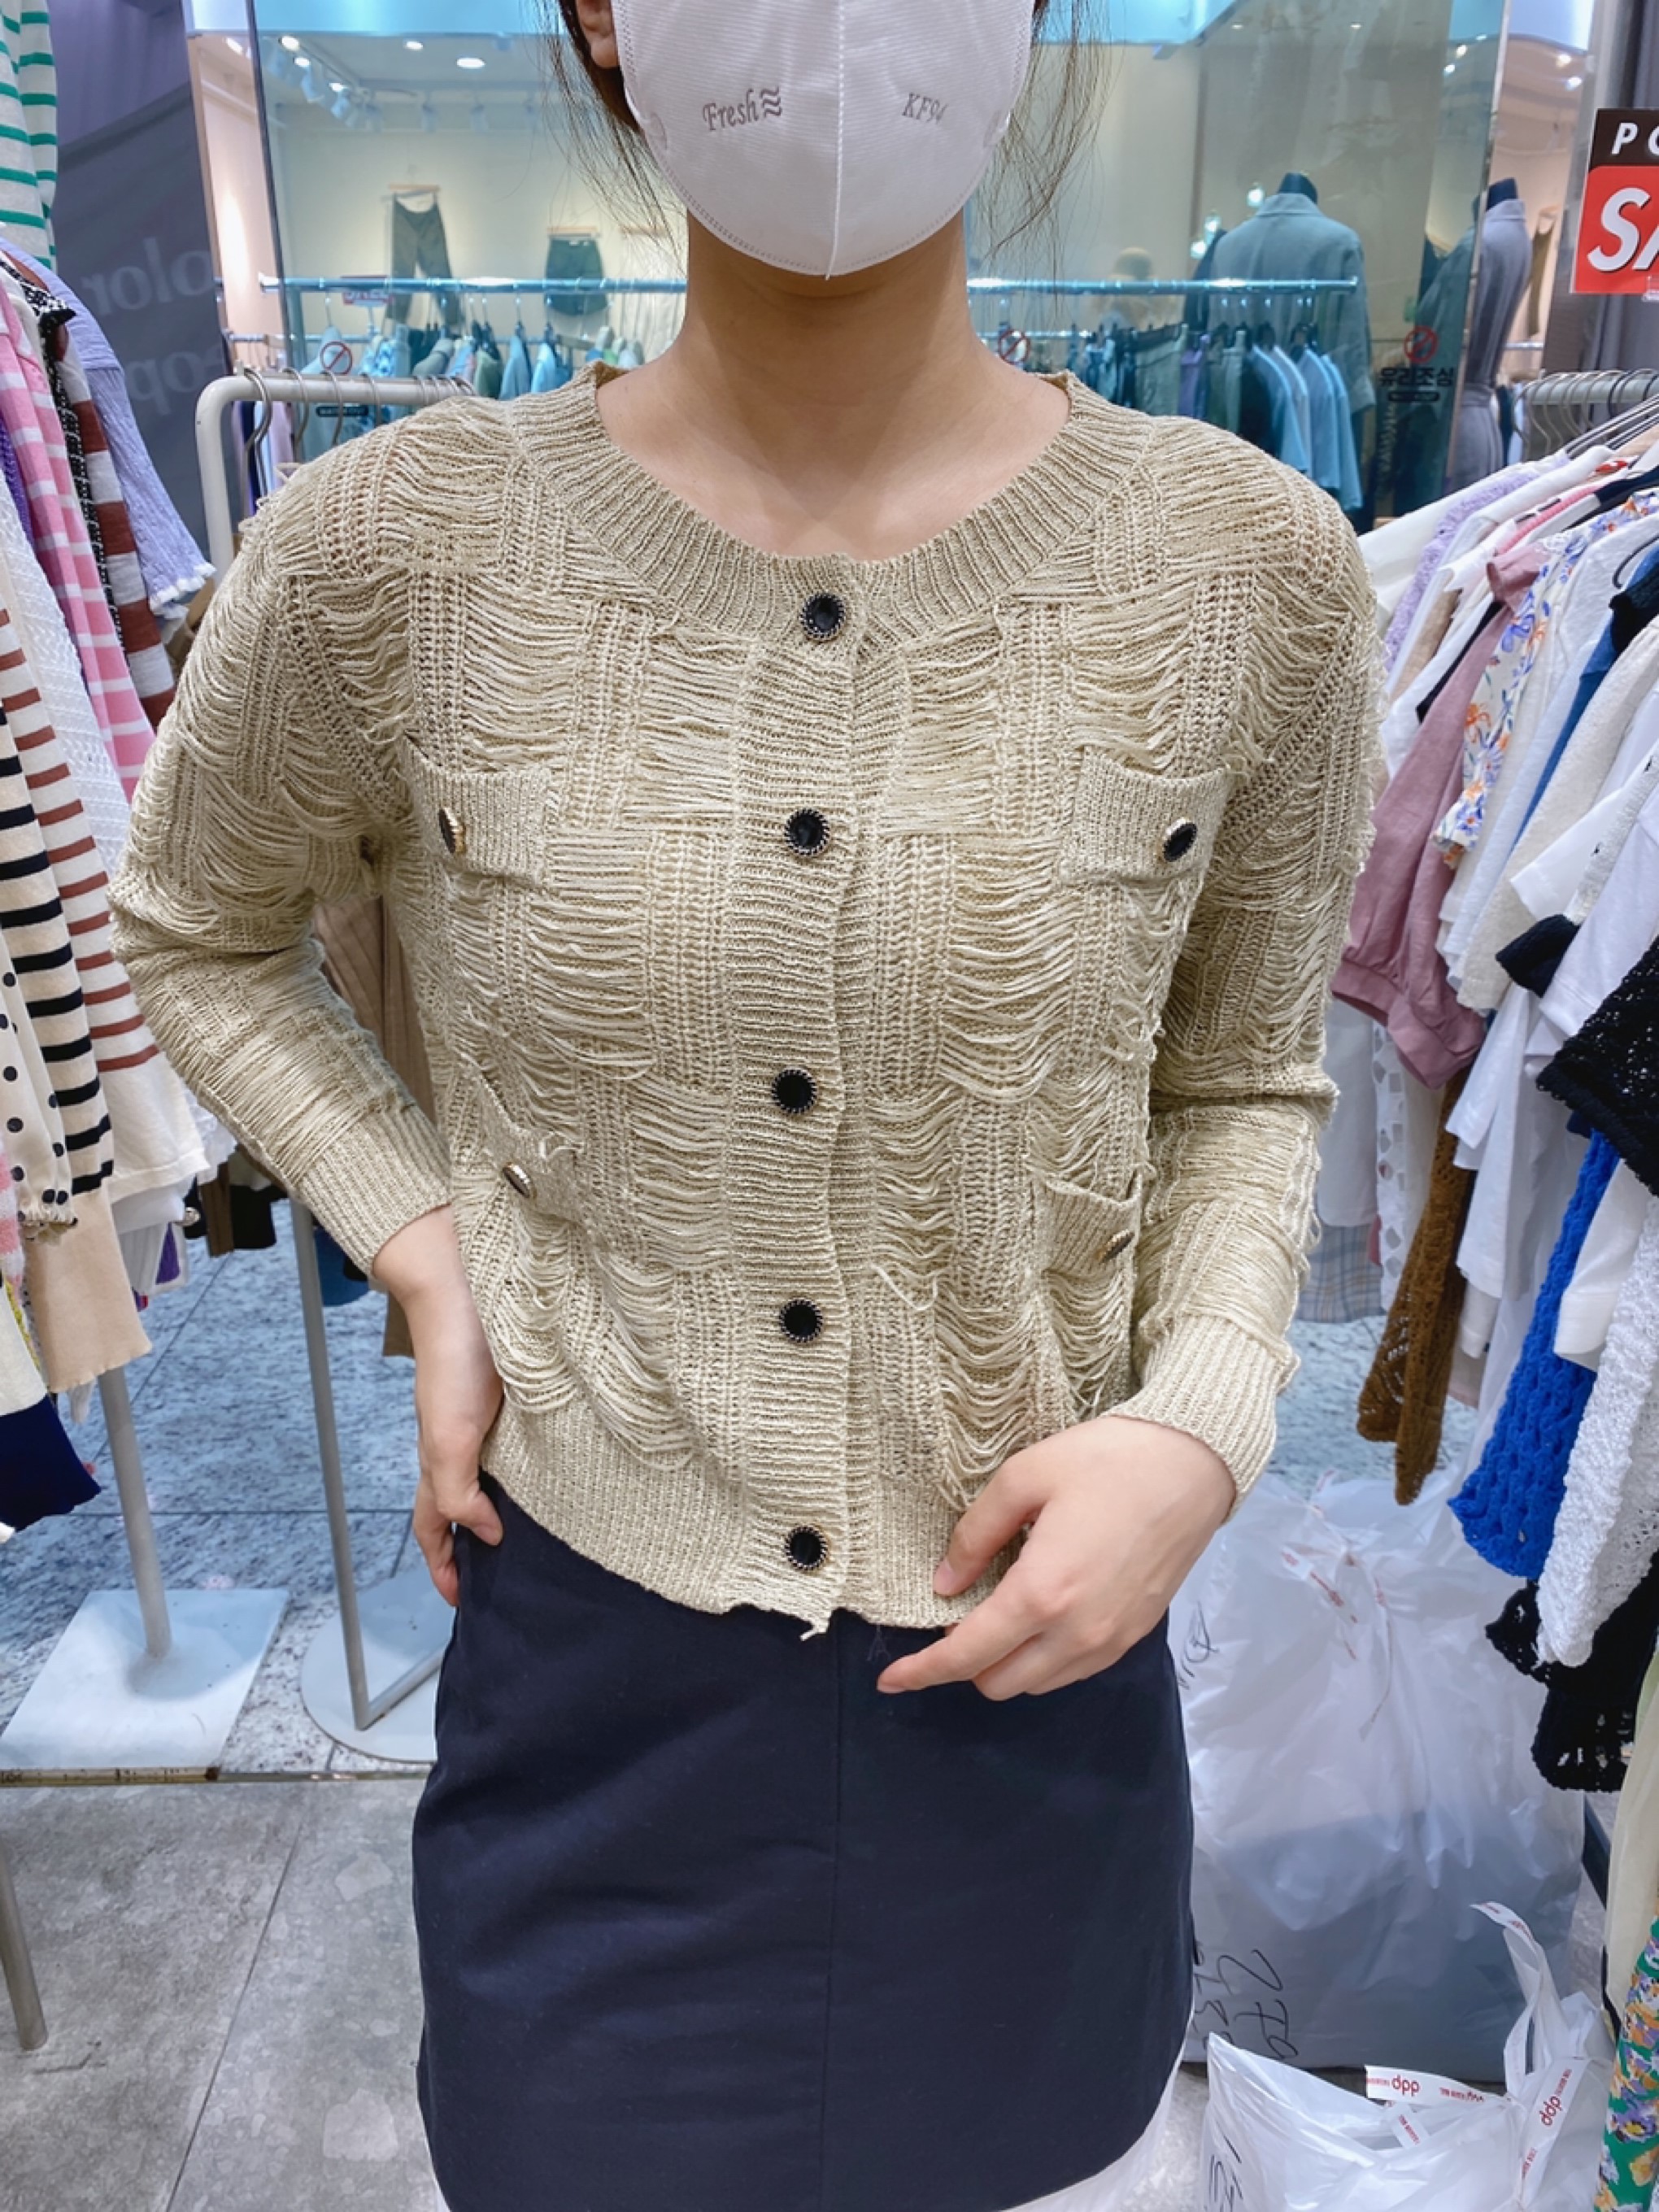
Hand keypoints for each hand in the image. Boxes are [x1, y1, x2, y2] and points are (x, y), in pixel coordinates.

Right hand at [373, 1206, 504, 1606]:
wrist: (469, 1283)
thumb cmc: (454, 1356)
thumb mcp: (447, 1436)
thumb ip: (456, 1490)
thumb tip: (487, 1536)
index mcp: (440, 1455)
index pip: (434, 1524)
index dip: (442, 1565)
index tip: (462, 1601)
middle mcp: (466, 1440)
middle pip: (464, 1504)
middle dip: (476, 1545)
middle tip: (507, 1579)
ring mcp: (494, 1417)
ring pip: (497, 1475)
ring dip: (512, 1509)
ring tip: (542, 1539)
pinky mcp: (526, 1394)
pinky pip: (529, 1444)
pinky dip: (540, 1469)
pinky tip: (567, 1474)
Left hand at [876, 1414, 1234, 1699]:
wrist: (1193, 1463)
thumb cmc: (1106, 1460)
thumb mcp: (1024, 1477)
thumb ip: (975, 1535)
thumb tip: (943, 1584)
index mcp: (1042, 1594)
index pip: (967, 1655)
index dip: (922, 1672)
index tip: (889, 1679)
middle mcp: (1077, 1633)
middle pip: (997, 1682)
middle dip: (964, 1662)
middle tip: (955, 1617)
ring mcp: (1111, 1641)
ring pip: (1036, 1684)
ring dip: (1006, 1663)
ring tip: (998, 1613)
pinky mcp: (1135, 1635)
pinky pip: (1073, 1670)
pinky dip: (1043, 1658)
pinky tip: (1040, 1615)